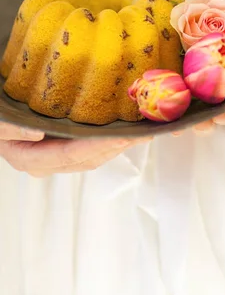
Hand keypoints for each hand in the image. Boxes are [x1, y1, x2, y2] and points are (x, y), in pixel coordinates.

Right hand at [0, 122, 150, 177]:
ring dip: (119, 146)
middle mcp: (47, 164)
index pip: (69, 155)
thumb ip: (12, 130)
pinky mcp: (67, 151)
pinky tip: (129, 131)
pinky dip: (112, 142)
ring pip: (95, 157)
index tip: (120, 137)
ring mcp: (58, 159)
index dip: (97, 146)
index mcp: (30, 159)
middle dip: (116, 147)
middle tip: (141, 133)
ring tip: (142, 132)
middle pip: (88, 159)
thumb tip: (36, 135)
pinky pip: (94, 150)